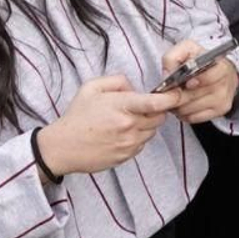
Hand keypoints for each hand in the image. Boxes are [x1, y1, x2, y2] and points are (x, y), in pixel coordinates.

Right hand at [36, 75, 181, 177]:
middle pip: (159, 117)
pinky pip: (142, 144)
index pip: (155, 102)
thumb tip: (134, 88)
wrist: (62, 147)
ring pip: (152, 131)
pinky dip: (137, 137)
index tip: (176, 94)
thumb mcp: (92, 88)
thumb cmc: (77, 116)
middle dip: (156, 110)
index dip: (171, 98)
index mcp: (122, 106)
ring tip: (126, 121)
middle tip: (141, 107)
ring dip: (146, 124)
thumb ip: (117, 81)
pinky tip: (120, 134)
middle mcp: (129, 126)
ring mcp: (128, 143)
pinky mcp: (126, 156)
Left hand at [159, 40, 237, 124]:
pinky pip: (192, 118)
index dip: (194, 81)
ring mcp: (222, 99)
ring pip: (188, 109)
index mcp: (219, 66)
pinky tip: (185, 102)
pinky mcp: (219, 111)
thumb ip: (172, 58)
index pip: (208, 77)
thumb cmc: (201, 59)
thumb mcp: (186, 49)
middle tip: (172, 88)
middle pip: (191, 96)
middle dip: (176, 94)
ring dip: (178, 105)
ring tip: (179, 94)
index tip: (186, 82)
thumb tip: (167, 75)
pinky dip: (184, 113)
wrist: (221, 70)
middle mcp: (224, 84)